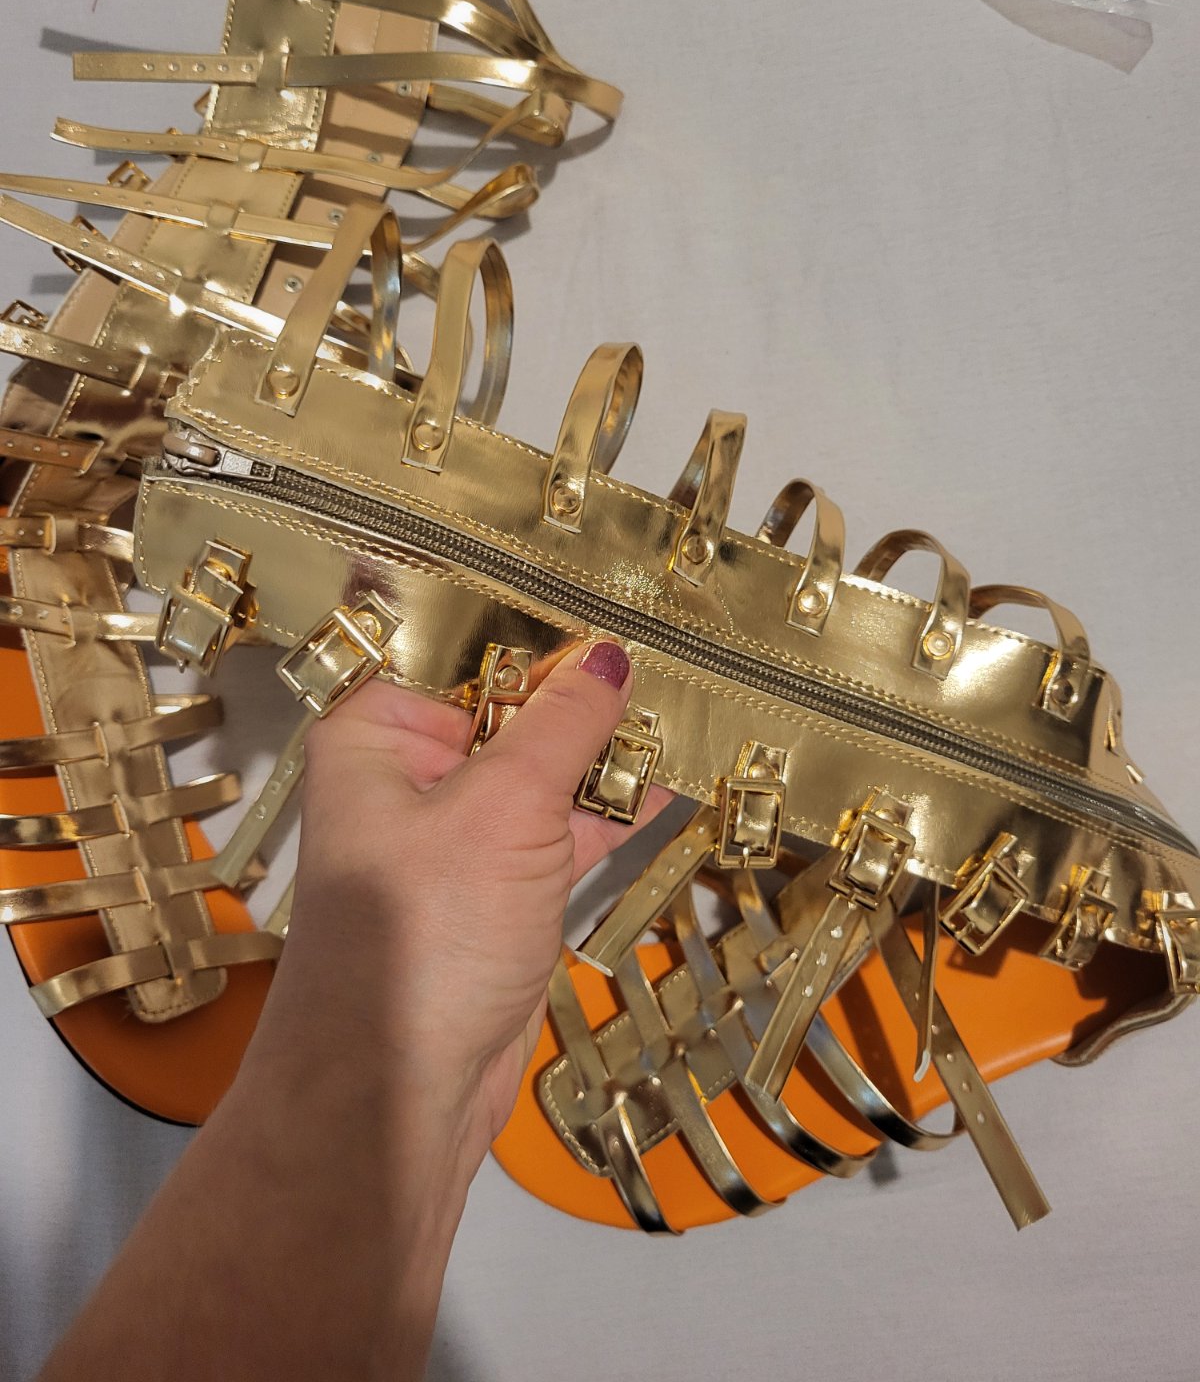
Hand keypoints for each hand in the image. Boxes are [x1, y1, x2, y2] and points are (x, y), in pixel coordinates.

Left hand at [254, 639, 667, 1165]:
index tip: (597, 589)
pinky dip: (606, 811)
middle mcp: (407, 777)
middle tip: (658, 640)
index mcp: (375, 735)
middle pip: (502, 708)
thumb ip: (561, 728)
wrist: (399, 1094)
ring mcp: (454, 837)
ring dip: (599, 751)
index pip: (451, 649)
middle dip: (576, 689)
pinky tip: (663, 783)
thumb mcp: (502, 810)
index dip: (523, 623)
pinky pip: (557, 829)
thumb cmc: (420, 940)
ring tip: (679, 704)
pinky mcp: (496, 889)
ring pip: (537, 771)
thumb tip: (607, 660)